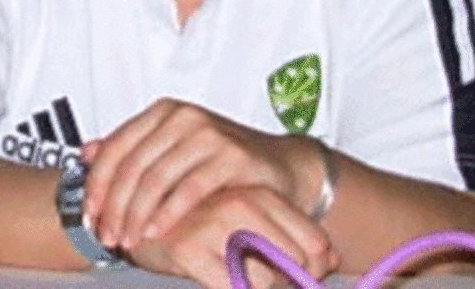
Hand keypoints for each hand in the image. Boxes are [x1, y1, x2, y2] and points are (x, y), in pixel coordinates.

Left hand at [84, 98, 320, 249]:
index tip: (89, 214)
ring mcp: (209, 133)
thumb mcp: (172, 151)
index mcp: (165, 112)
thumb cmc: (223, 162)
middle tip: (108, 236)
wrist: (278, 166)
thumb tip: (87, 151)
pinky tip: (156, 232)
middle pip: (132, 167)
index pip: (115, 148)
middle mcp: (185, 116)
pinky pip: (189, 189)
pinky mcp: (232, 155)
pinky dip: (167, 214)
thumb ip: (133, 150)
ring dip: (135, 216)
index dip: (96, 185)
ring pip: (156, 179)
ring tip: (128, 240)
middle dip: (114, 208)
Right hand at [126, 185, 338, 288]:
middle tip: (267, 277)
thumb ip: (291, 237)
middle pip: (294, 263)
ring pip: (263, 280)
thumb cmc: (203, 222)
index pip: (314, 241)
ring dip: (255, 287)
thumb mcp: (252, 221)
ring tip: (232, 272)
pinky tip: (214, 276)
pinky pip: (229, 288)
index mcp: (264, 195)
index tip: (311, 275)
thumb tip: (334, 262)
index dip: (317, 267)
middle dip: (288, 281)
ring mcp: (214, 224)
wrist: (140, 215)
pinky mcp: (187, 248)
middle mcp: (243, 204)